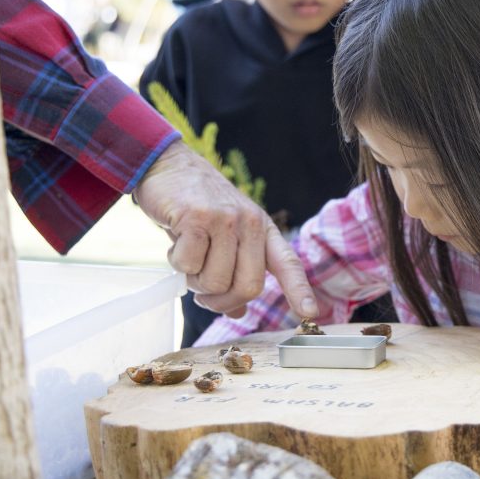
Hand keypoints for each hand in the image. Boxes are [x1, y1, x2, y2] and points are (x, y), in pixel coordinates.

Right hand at [133, 140, 318, 318]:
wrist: (168, 166)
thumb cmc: (196, 208)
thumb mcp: (223, 238)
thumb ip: (234, 272)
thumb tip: (238, 312)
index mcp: (263, 229)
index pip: (288, 263)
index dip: (299, 290)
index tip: (311, 313)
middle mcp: (250, 224)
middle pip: (248, 287)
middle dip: (221, 301)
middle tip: (202, 293)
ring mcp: (225, 219)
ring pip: (215, 282)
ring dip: (194, 281)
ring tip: (188, 258)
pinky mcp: (197, 218)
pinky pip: (189, 265)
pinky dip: (177, 263)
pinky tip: (175, 244)